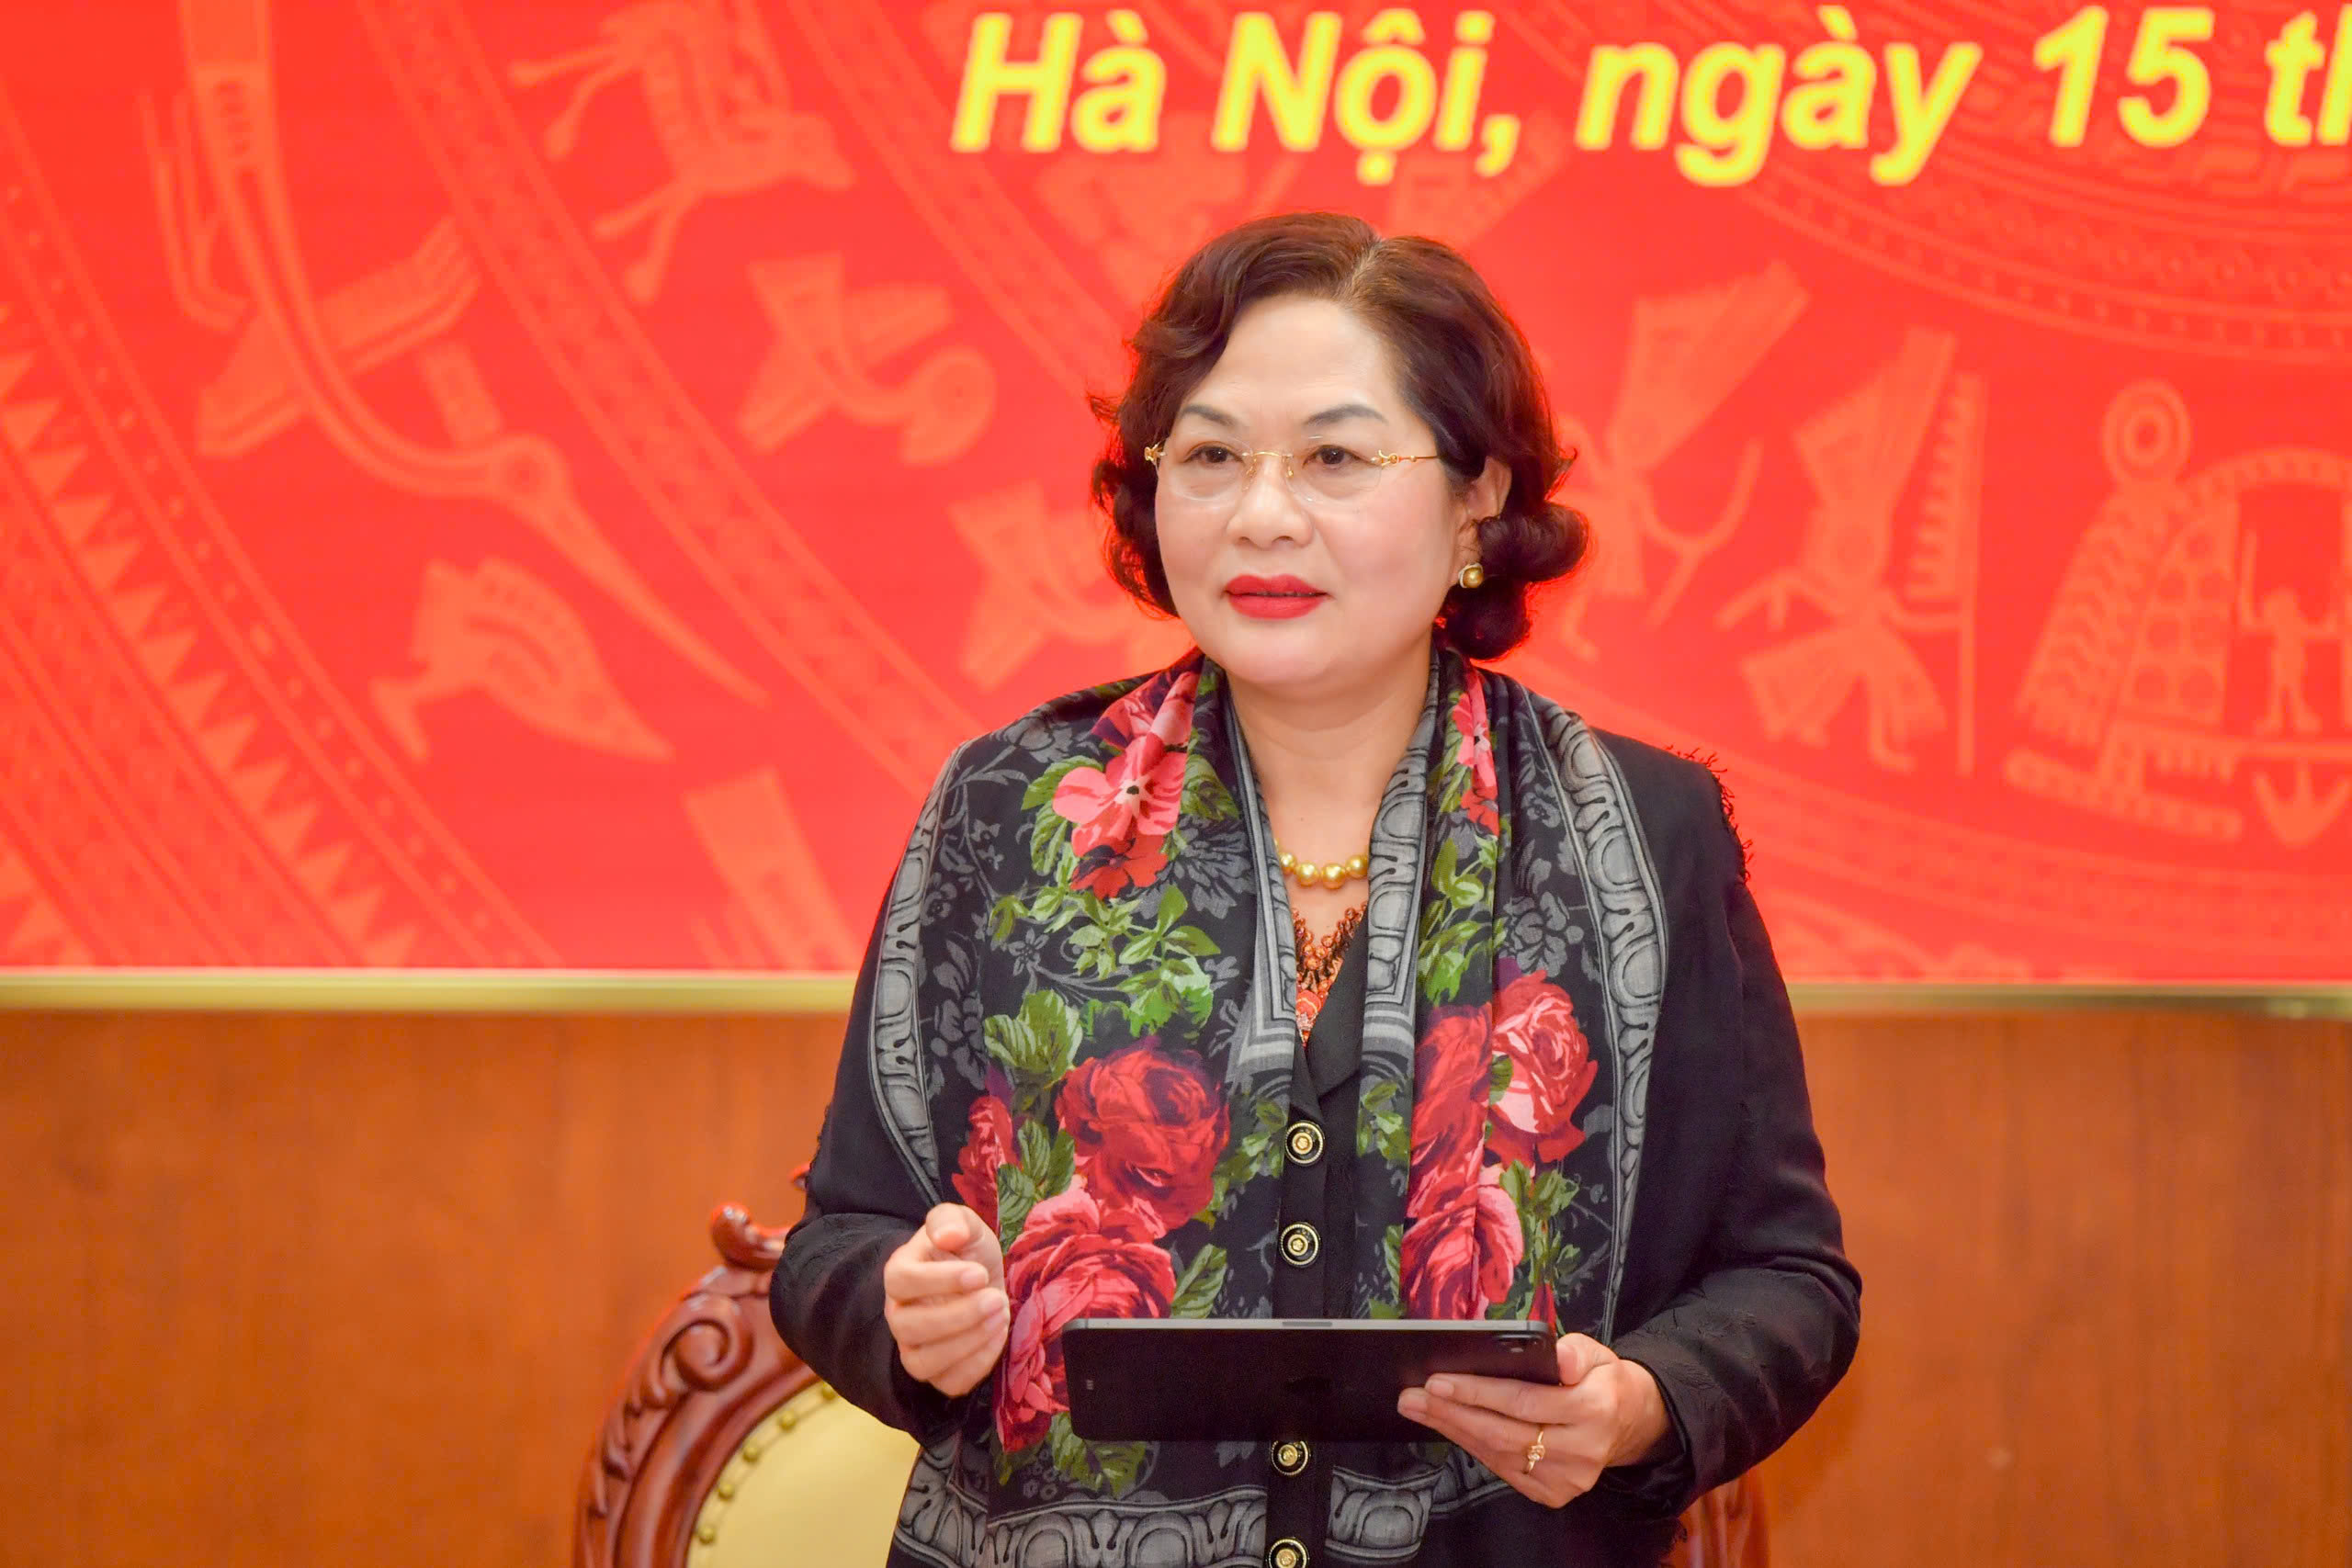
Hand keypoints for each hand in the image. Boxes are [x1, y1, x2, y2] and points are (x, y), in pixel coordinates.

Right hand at [882, 1203, 1008, 1396]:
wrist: (983, 1283)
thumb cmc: (967, 1252)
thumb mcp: (965, 1225)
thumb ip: (952, 1220)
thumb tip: (948, 1234)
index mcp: (899, 1273)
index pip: (901, 1281)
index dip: (939, 1280)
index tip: (979, 1274)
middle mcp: (898, 1315)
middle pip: (910, 1327)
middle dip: (958, 1316)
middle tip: (995, 1298)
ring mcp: (914, 1348)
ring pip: (924, 1363)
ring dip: (967, 1343)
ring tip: (1000, 1315)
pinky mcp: (938, 1374)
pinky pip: (949, 1383)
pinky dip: (976, 1365)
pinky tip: (998, 1336)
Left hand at [1396, 1333, 1668, 1507]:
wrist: (1628, 1422)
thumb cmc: (1600, 1379)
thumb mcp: (1596, 1352)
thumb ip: (1574, 1352)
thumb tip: (1557, 1358)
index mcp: (1594, 1409)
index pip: (1524, 1401)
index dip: (1477, 1392)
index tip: (1437, 1380)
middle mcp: (1583, 1451)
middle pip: (1504, 1433)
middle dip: (1452, 1413)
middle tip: (1412, 1396)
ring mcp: (1569, 1479)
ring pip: (1500, 1455)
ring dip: (1454, 1431)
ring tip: (1420, 1408)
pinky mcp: (1555, 1494)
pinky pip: (1505, 1470)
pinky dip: (1474, 1447)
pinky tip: (1450, 1428)